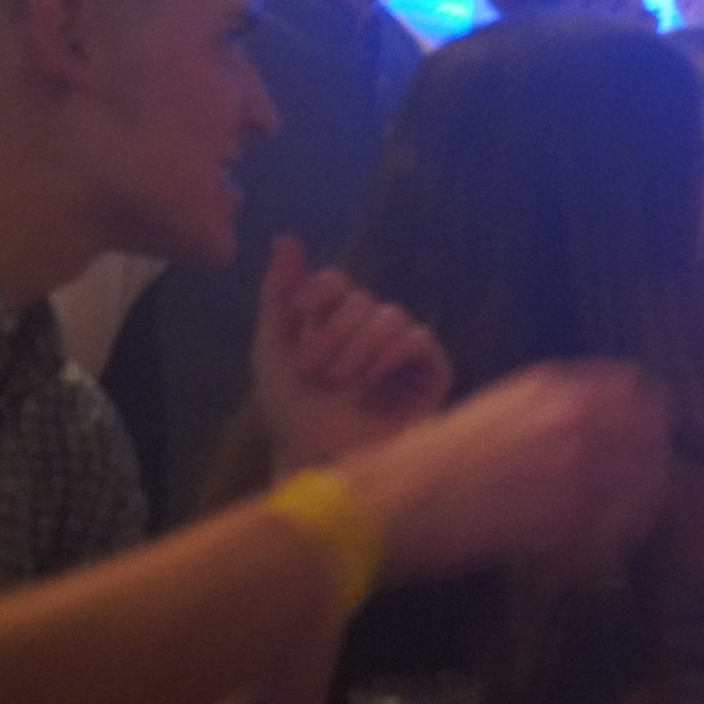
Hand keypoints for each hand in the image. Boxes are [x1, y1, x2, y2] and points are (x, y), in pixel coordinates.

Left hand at [252, 236, 452, 473]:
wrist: (319, 464)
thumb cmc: (293, 416)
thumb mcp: (272, 352)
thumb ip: (277, 297)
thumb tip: (285, 238)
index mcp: (334, 324)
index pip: (338, 281)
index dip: (320, 288)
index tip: (298, 313)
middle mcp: (371, 332)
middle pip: (363, 299)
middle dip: (333, 331)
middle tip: (312, 369)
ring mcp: (403, 352)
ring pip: (391, 315)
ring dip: (359, 345)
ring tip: (341, 381)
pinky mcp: (431, 373)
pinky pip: (419, 338)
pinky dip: (391, 353)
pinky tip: (371, 379)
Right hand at [340, 361, 673, 581]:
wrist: (386, 503)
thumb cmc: (423, 461)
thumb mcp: (493, 411)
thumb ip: (547, 412)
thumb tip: (593, 430)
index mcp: (553, 384)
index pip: (639, 389)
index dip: (648, 422)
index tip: (645, 447)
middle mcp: (573, 413)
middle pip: (653, 440)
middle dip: (647, 477)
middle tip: (627, 509)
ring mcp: (574, 461)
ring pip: (641, 492)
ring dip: (623, 522)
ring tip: (590, 546)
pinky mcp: (565, 515)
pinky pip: (609, 539)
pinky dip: (593, 559)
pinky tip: (564, 569)